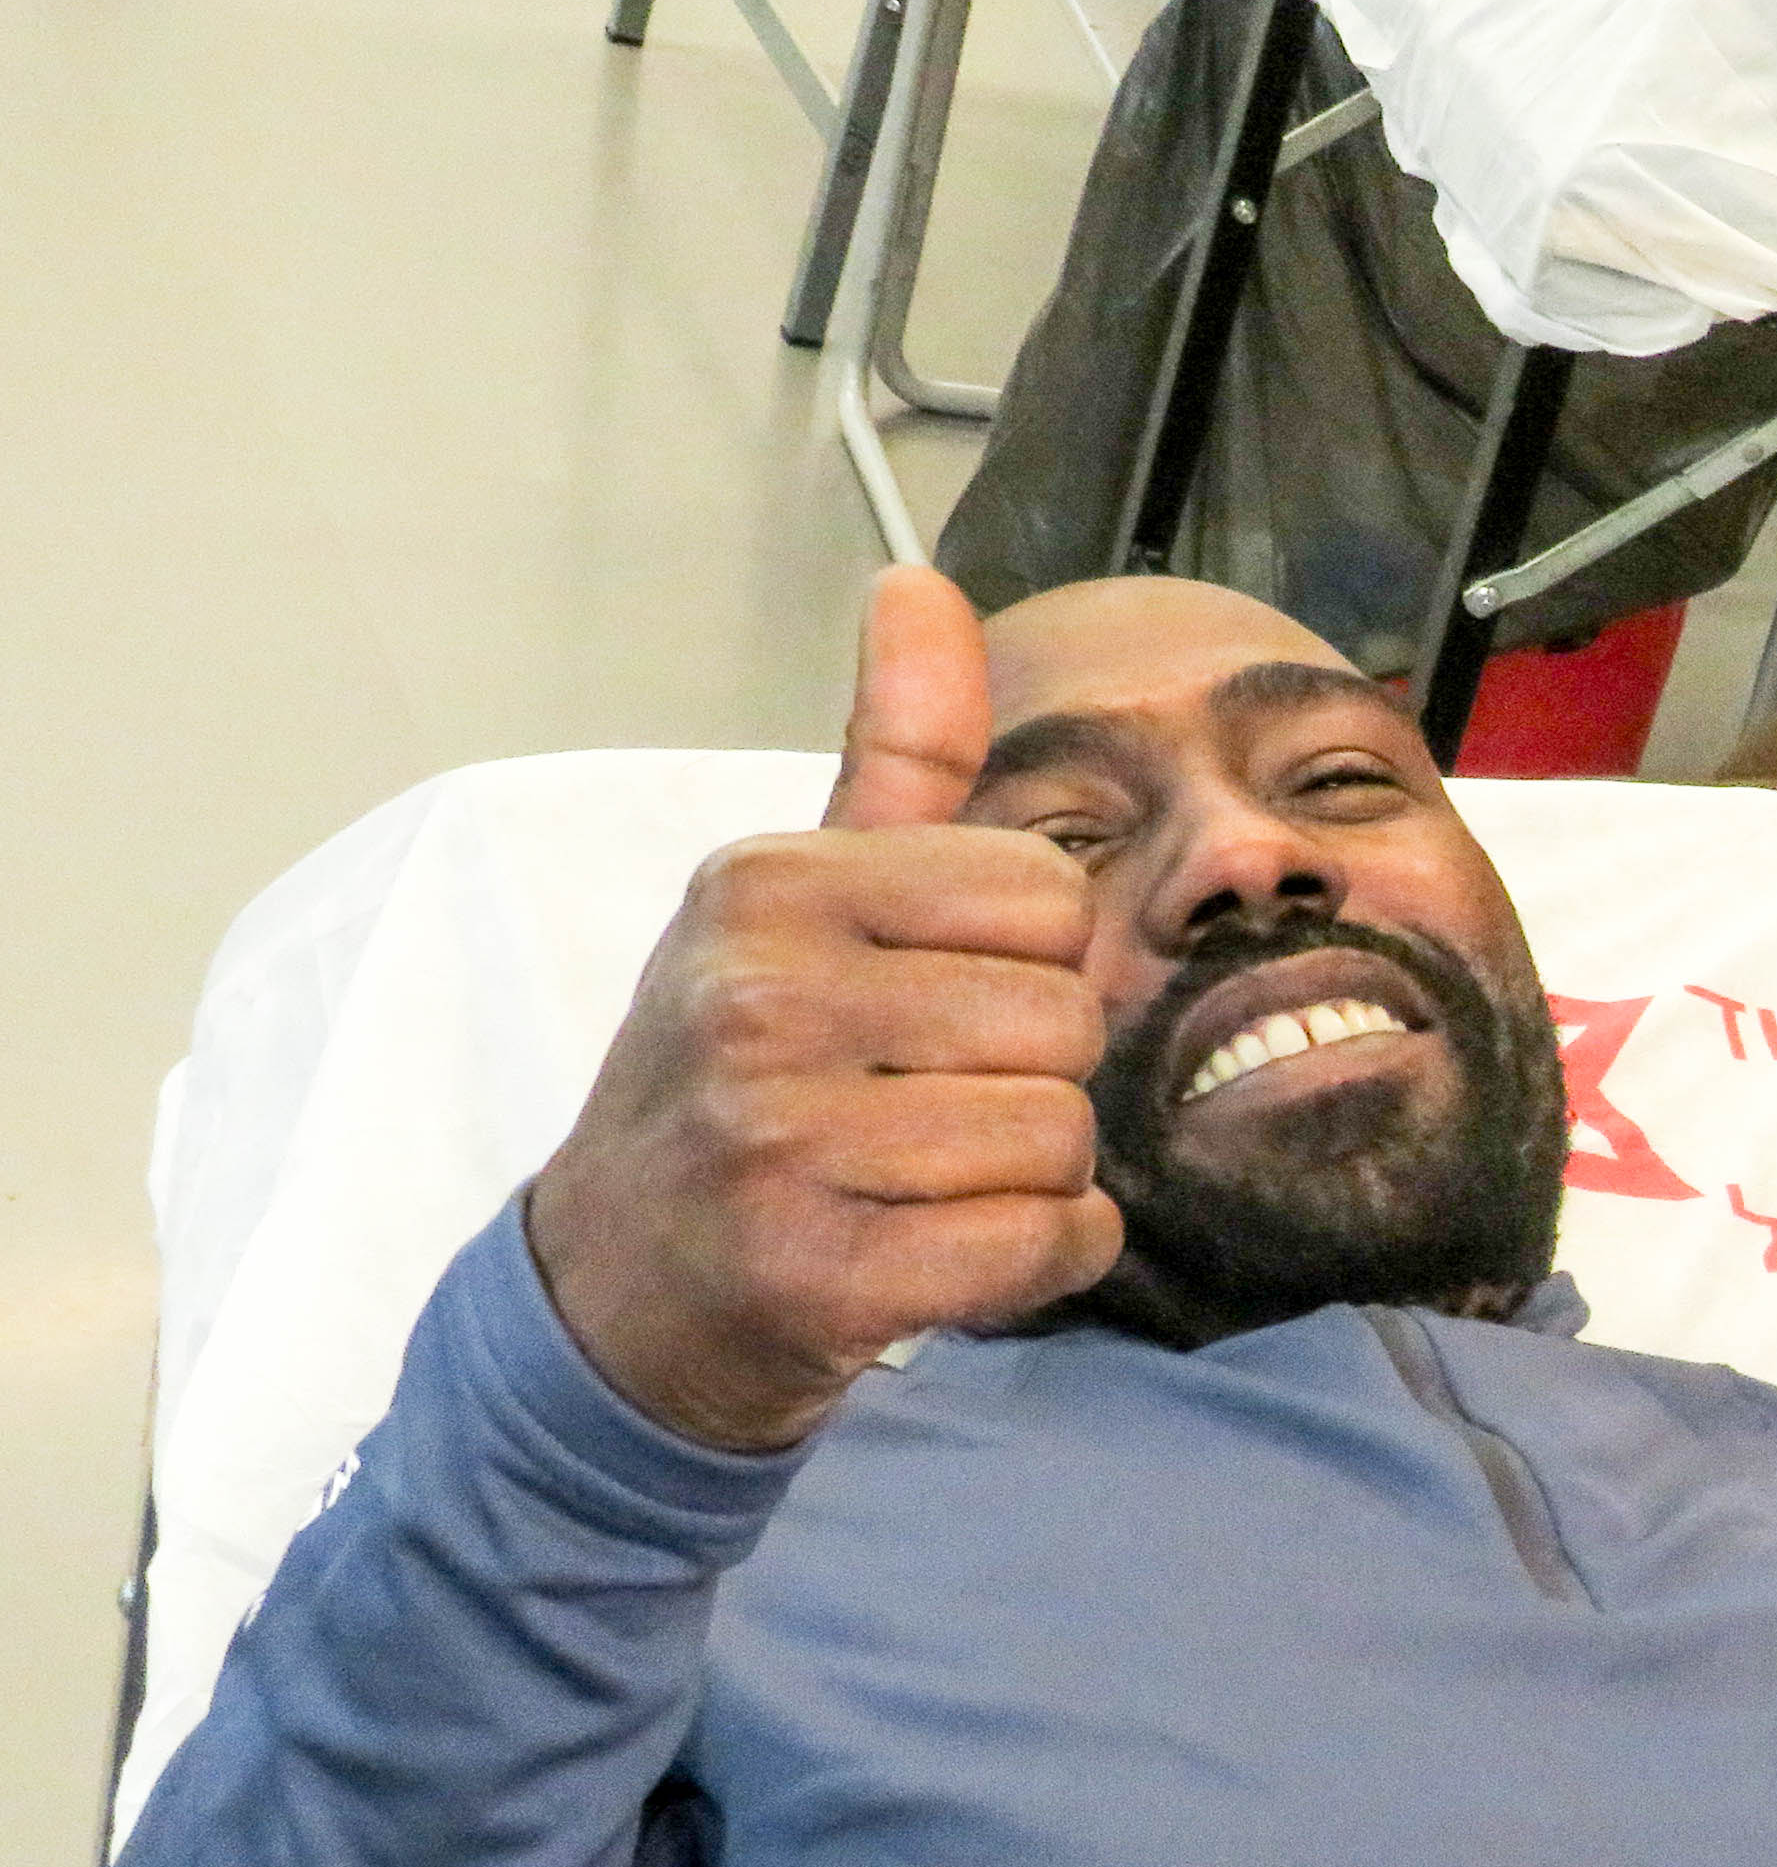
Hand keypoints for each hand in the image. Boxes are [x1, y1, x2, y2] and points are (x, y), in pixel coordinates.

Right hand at [523, 572, 1123, 1452]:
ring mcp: (777, 1141)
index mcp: (767, 886)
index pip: (1046, 897)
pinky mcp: (817, 1274)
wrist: (622, 1283)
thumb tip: (921, 582)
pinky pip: (1046, 1245)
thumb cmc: (743, 1072)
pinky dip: (1036, 1261)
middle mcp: (757, 999)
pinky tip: (945, 1250)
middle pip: (1065, 1024)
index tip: (924, 1003)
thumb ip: (893, 751)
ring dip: (1030, 1177)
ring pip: (1063, 1139)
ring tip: (920, 1178)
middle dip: (1029, 1078)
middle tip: (915, 1108)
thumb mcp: (801, 894)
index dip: (1021, 963)